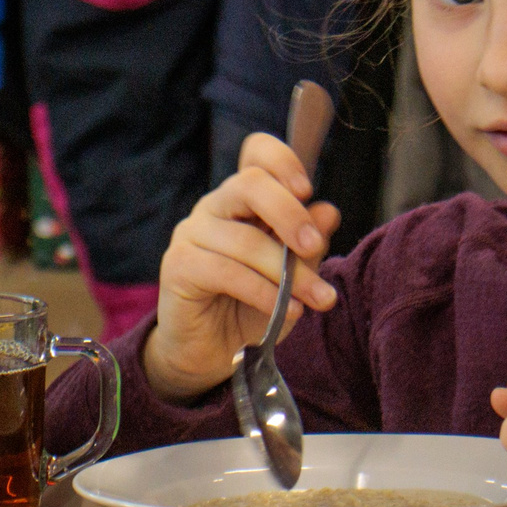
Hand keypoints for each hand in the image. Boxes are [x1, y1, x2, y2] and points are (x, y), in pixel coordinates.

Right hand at [138, 132, 340, 402]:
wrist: (213, 353)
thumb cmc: (253, 307)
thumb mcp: (293, 276)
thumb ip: (307, 245)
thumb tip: (328, 211)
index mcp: (244, 199)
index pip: (256, 153)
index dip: (282, 160)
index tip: (307, 189)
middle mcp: (215, 207)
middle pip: (249, 183)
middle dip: (290, 214)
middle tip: (315, 246)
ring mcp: (192, 233)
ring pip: (245, 239)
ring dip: (289, 273)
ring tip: (319, 299)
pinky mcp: (178, 266)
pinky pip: (227, 272)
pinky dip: (264, 293)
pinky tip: (288, 311)